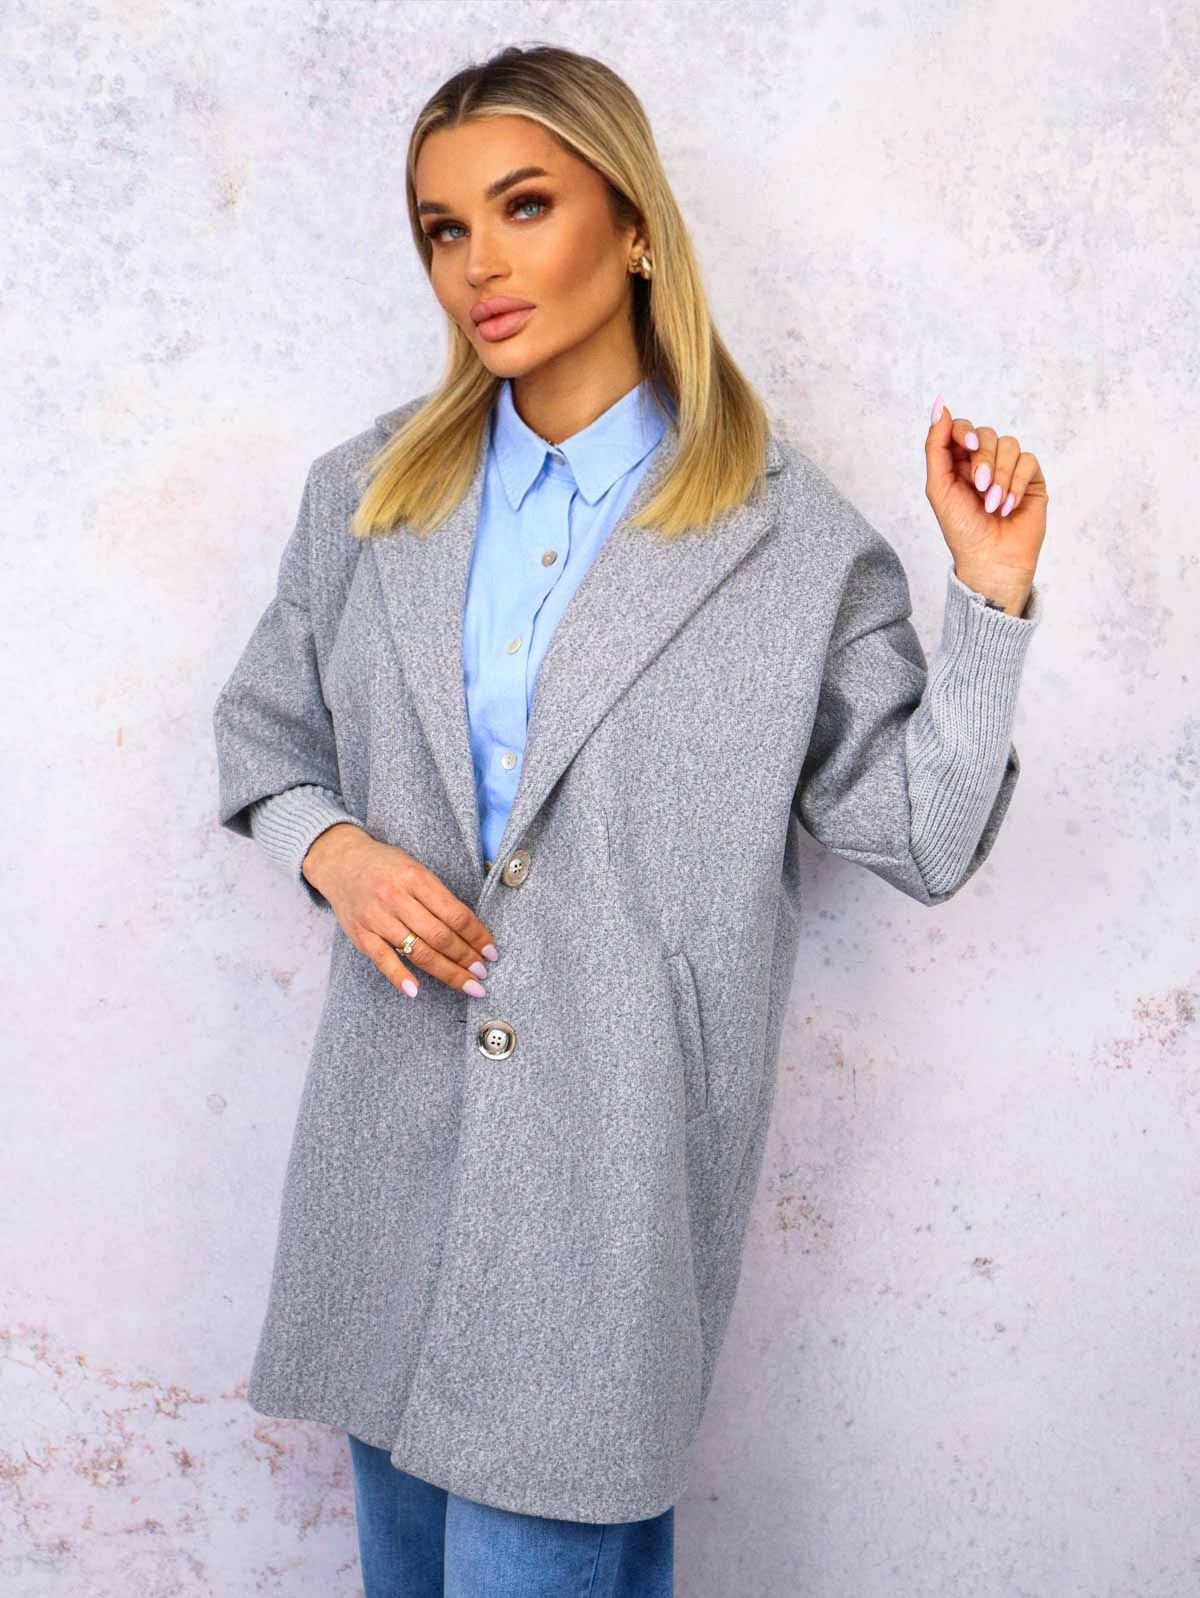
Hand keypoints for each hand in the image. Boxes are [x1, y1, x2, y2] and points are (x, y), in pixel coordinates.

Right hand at [302, 824, 498, 999]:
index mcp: (415, 877)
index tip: (492, 951)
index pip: (455, 913)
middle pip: (440, 936)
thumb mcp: (415, 868)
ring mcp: (377, 918)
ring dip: (447, 971)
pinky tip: (416, 990)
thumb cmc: (386, 865)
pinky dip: (400, 977)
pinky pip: (383, 960)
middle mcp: (396, 897)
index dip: (477, 936)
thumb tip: (471, 930)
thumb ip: (438, 895)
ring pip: (418, 951)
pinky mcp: (361, 934)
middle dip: (466, 958)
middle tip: (483, 973)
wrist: (341, 861)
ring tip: (468, 984)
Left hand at [924, 396, 1048, 615]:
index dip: (965, 430)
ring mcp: (1009, 470)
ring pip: (1009, 445)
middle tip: (980, 487)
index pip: (962, 428)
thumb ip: (936, 446)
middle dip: (984, 460)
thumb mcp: (939, 487)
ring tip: (994, 504)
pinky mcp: (1032, 480)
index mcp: (958, 463)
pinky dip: (1017, 483)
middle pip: (987, 434)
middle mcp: (984, 462)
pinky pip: (1028, 461)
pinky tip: (1009, 506)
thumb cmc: (962, 529)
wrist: (990, 560)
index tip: (970, 443)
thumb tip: (939, 406)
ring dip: (1001, 476)